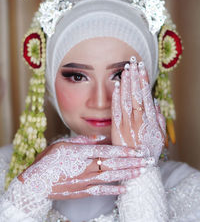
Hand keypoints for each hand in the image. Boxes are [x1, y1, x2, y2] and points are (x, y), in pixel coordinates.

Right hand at [18, 141, 147, 199]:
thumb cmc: (48, 161)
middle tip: (147, 160)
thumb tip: (99, 138)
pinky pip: (102, 191)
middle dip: (132, 162)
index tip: (137, 150)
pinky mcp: (83, 191)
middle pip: (113, 164)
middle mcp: (86, 167)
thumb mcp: (63, 144)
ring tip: (141, 171)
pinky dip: (114, 190)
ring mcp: (85, 180)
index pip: (107, 151)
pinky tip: (126, 188)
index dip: (123, 150)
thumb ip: (82, 141)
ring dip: (127, 174)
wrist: (36, 182)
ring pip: (111, 177)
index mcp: (81, 153)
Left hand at [111, 56, 165, 162]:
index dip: (144, 80)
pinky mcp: (117, 129)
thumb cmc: (150, 152)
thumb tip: (155, 103)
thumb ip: (158, 119)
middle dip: (135, 76)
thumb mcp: (159, 136)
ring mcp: (127, 124)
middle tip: (133, 61)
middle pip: (136, 94)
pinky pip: (116, 111)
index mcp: (150, 120)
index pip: (146, 95)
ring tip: (125, 69)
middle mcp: (139, 119)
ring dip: (126, 83)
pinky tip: (116, 86)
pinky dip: (116, 98)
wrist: (139, 169)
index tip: (142, 68)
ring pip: (127, 99)